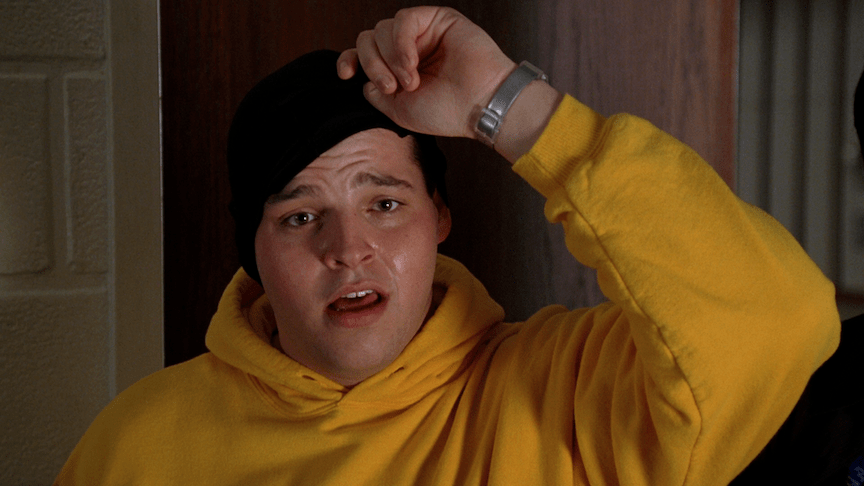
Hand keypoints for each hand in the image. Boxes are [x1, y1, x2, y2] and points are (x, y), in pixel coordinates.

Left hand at [337, 7, 516, 138]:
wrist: (479, 105)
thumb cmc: (446, 112)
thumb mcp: (399, 110)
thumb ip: (375, 94)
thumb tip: (363, 81)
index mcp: (397, 70)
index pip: (362, 54)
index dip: (349, 60)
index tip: (346, 74)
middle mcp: (407, 49)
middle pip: (367, 40)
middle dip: (372, 65)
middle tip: (391, 88)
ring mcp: (421, 33)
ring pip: (381, 29)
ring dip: (389, 58)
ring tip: (410, 81)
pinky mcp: (436, 18)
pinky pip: (403, 20)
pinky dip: (401, 43)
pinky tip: (412, 64)